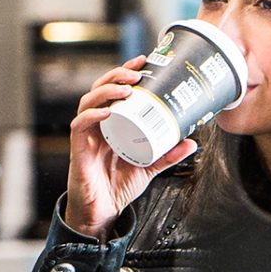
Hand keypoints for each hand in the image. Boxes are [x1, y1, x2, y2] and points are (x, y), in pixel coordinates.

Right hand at [62, 57, 198, 238]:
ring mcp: (86, 135)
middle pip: (99, 89)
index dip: (125, 72)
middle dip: (116, 76)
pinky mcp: (78, 148)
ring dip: (105, 91)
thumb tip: (192, 142)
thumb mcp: (148, 166)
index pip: (114, 90)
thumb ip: (167, 154)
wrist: (102, 210)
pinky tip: (108, 111)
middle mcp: (96, 124)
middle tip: (136, 72)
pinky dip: (92, 115)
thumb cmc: (118, 185)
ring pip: (88, 102)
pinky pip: (80, 125)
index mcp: (111, 123)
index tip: (143, 61)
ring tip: (125, 88)